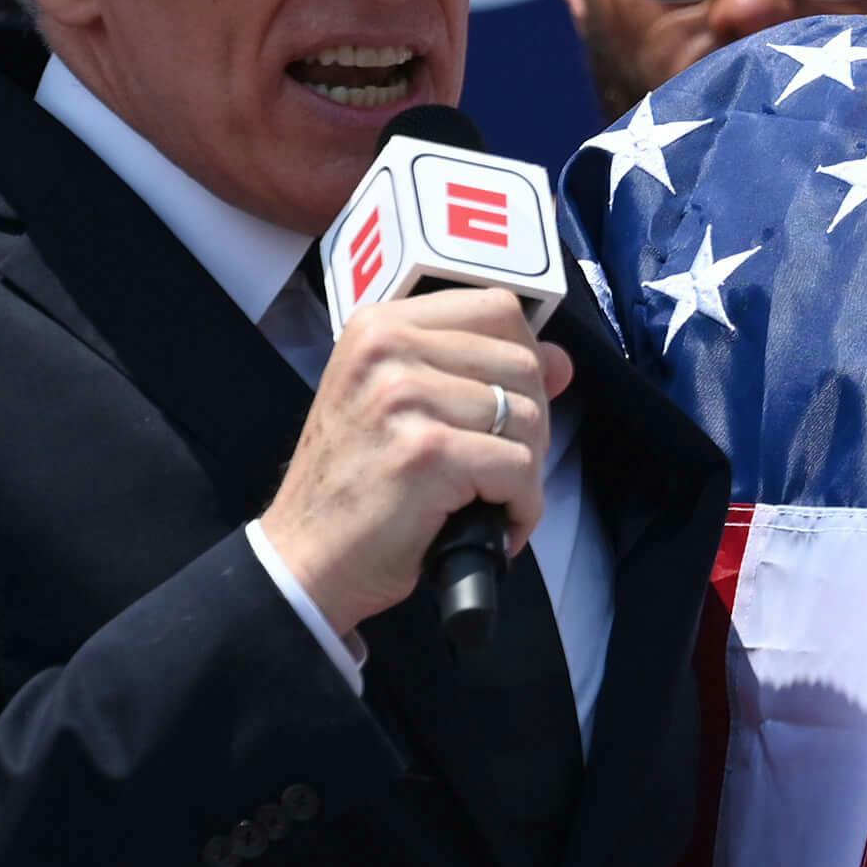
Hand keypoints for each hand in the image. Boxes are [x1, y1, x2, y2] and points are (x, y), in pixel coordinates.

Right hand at [257, 290, 571, 639]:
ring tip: (488, 496)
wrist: (305, 557)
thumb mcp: (402, 404)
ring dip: (526, 470)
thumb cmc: (358, 483)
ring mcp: (405, 397)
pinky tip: (494, 523)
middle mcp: (387, 348)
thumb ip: (477, 370)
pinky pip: (518, 469)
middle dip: (529, 425)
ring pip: (527, 417)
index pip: (497, 309)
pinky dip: (521, 506)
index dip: (523, 359)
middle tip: (498, 468)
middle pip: (522, 364)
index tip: (508, 405)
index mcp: (380, 325)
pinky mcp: (427, 452)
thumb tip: (561, 359)